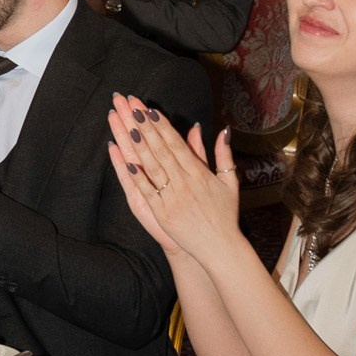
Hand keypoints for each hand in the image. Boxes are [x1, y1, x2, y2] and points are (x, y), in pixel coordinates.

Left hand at [105, 93, 238, 260]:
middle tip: (132, 108)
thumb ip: (223, 155)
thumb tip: (222, 131)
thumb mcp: (229, 182)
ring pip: (152, 166)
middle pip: (161, 150)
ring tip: (127, 126)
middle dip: (146, 127)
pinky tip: (126, 160)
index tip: (150, 110)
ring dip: (139, 145)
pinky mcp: (162, 213)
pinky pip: (147, 191)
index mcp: (199, 174)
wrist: (220, 247)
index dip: (162, 126)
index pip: (177, 144)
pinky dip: (137, 175)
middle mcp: (184, 182)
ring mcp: (171, 198)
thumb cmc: (225, 214)